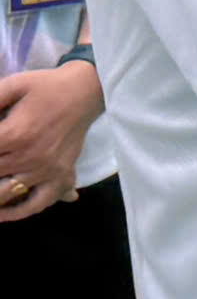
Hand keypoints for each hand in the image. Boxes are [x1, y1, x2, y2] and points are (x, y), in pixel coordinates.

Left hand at [0, 63, 101, 221]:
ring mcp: (47, 170)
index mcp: (16, 134)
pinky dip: (17, 213)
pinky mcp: (61, 176)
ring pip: (5, 195)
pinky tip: (2, 213)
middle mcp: (30, 157)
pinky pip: (37, 204)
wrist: (86, 90)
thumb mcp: (12, 85)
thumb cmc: (45, 87)